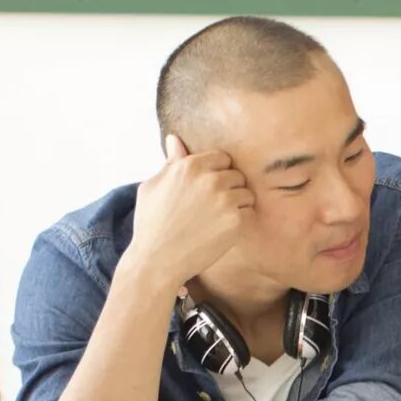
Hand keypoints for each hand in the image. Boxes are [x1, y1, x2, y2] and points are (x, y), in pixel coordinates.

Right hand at [119, 136, 254, 292]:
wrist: (157, 261)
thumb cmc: (151, 224)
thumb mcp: (153, 186)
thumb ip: (170, 162)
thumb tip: (174, 139)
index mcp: (190, 166)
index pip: (222, 158)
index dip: (217, 174)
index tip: (207, 190)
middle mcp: (210, 179)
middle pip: (236, 175)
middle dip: (228, 189)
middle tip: (211, 209)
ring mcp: (225, 200)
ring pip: (246, 194)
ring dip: (237, 205)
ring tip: (216, 221)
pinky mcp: (236, 222)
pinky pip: (249, 214)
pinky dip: (240, 223)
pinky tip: (221, 231)